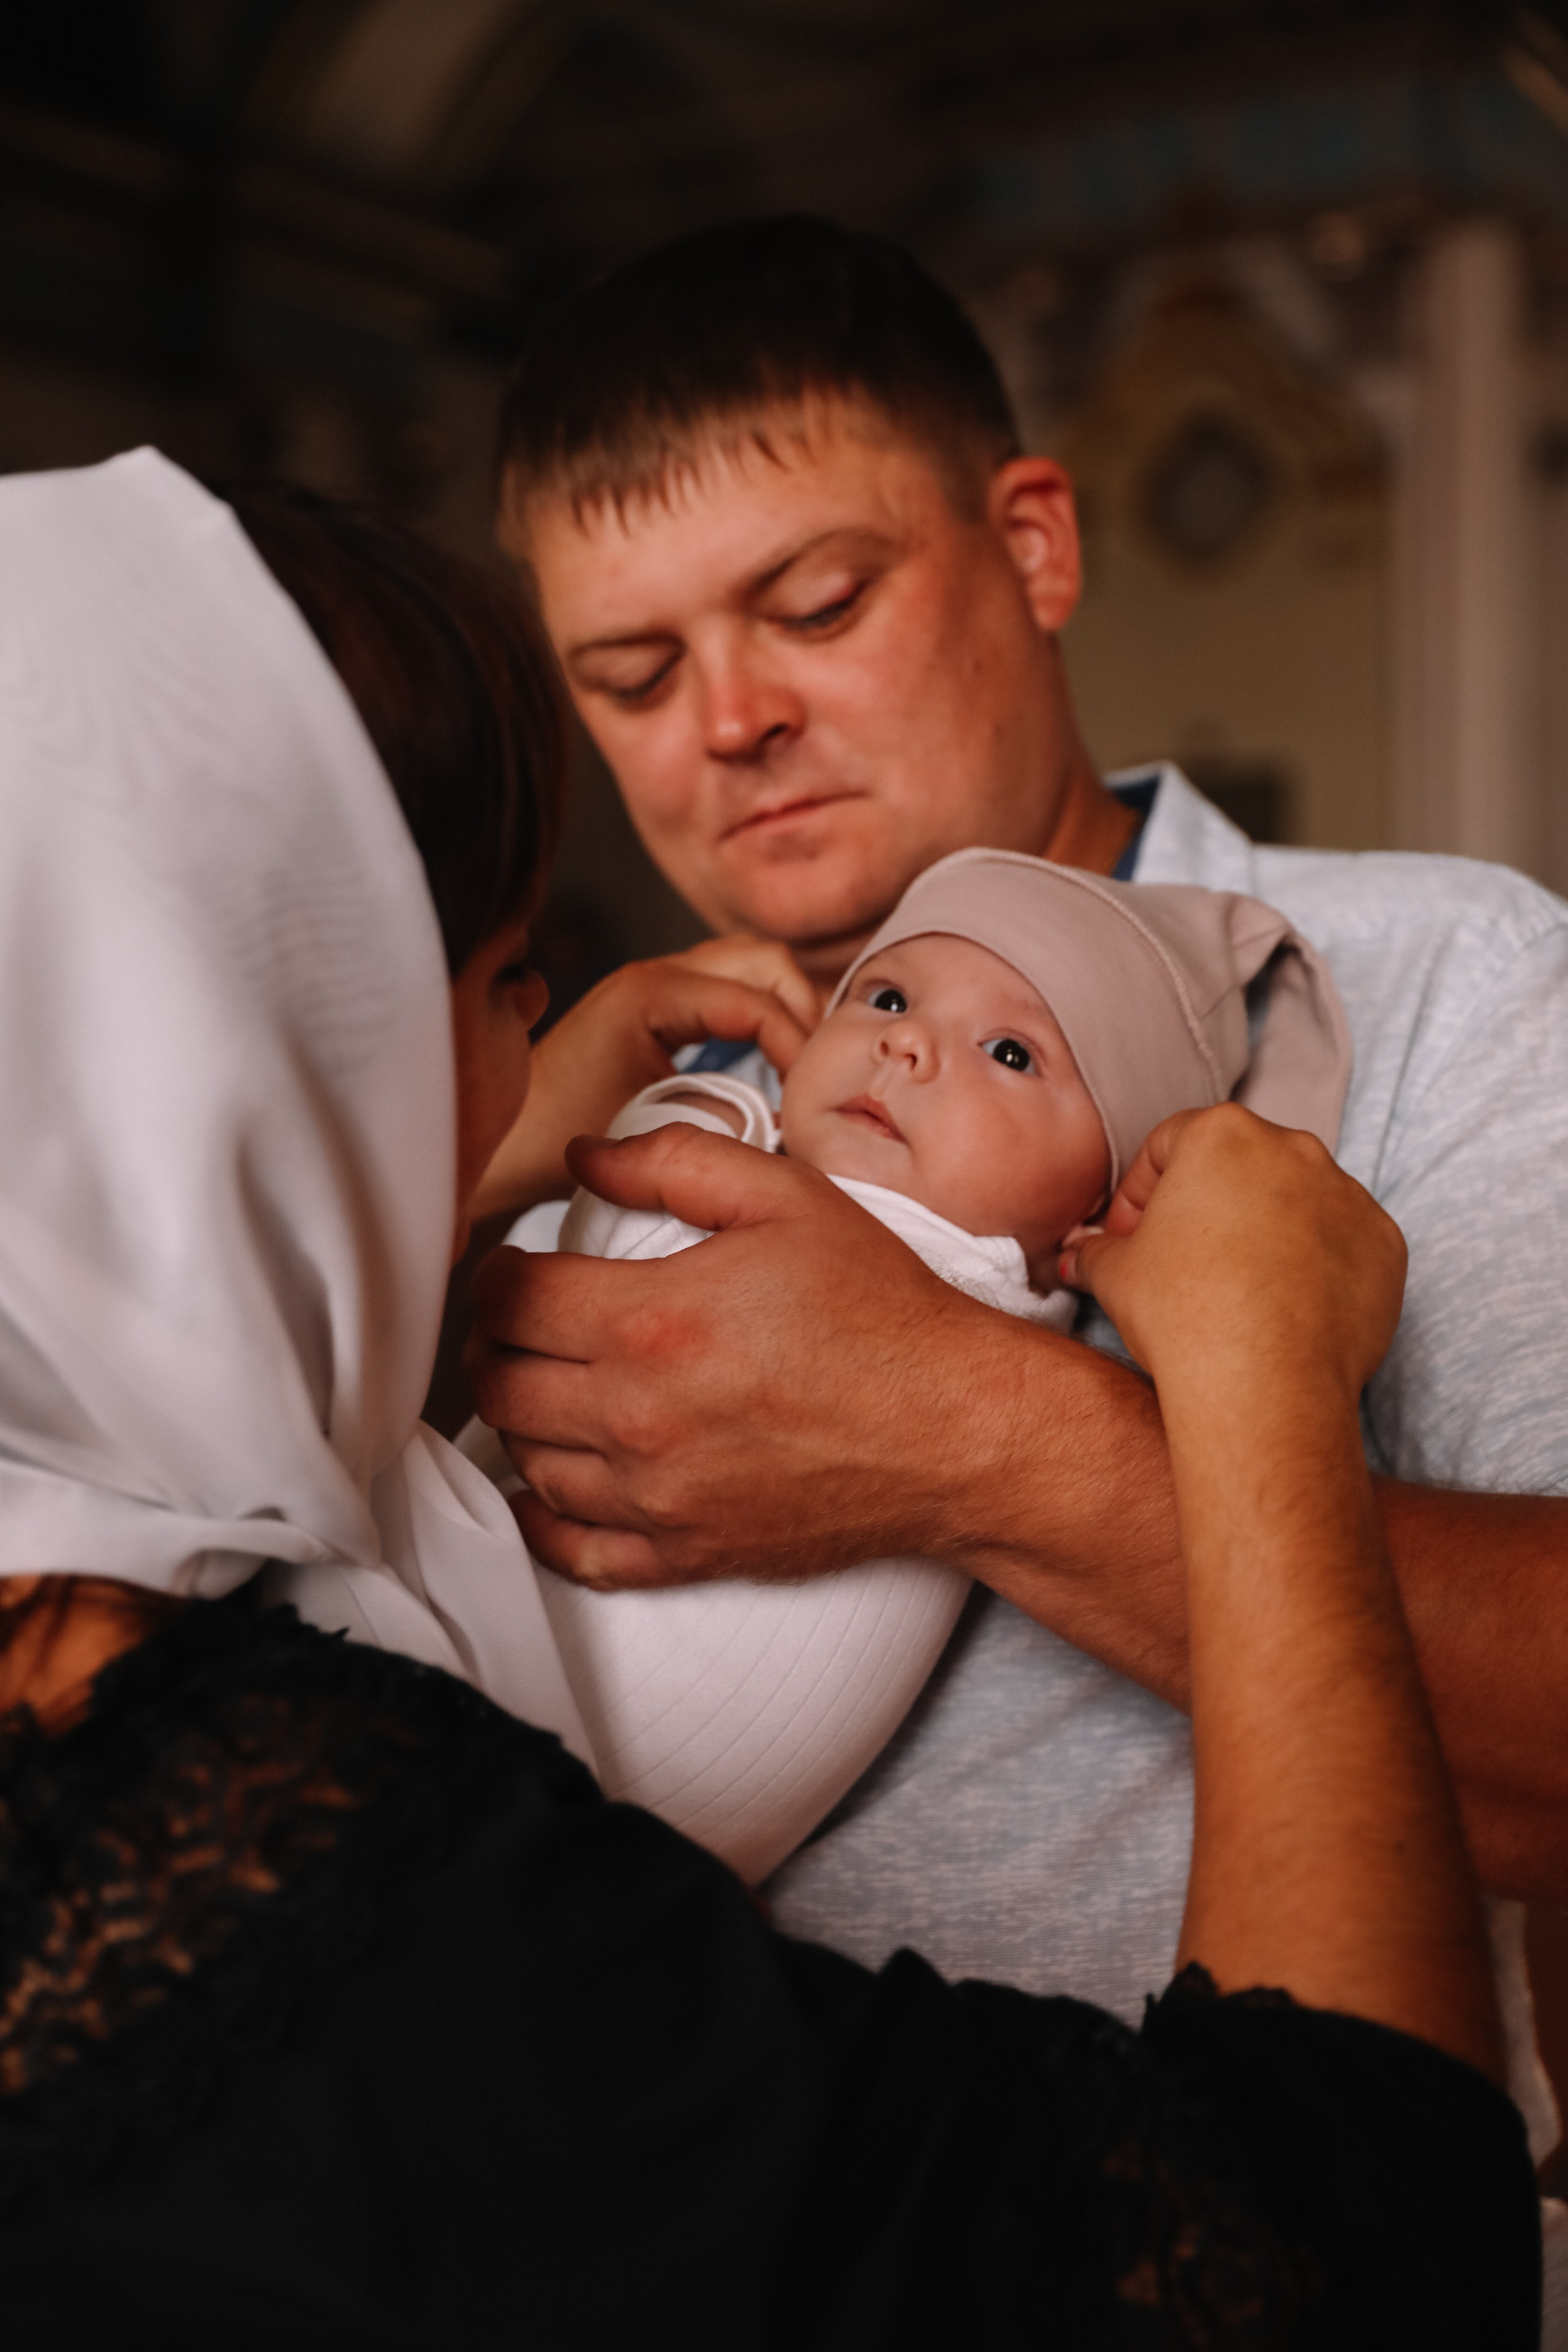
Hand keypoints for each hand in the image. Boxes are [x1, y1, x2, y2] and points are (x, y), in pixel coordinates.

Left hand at [466, 1122, 1026, 1589]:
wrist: (955, 1429)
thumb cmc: (878, 1309)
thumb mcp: (785, 1198)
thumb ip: (671, 1160)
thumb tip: (581, 1159)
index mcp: (650, 1322)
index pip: (507, 1300)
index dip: (494, 1274)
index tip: (518, 1266)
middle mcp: (637, 1418)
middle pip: (499, 1384)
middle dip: (493, 1343)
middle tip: (522, 1321)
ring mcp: (658, 1497)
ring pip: (527, 1462)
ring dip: (520, 1419)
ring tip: (548, 1383)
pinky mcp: (686, 1552)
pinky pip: (574, 1549)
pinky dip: (543, 1516)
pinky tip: (548, 1483)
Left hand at [471, 935, 817, 1221]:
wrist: (503, 1145)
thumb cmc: (558, 1140)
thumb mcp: (651, 1131)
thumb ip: (725, 1116)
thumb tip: (785, 1118)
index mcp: (650, 993)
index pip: (755, 1001)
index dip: (796, 1045)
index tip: (809, 1098)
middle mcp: (655, 974)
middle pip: (764, 959)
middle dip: (801, 1010)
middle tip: (813, 1073)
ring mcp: (658, 985)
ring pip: (753, 967)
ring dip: (785, 1008)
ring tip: (799, 1068)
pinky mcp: (659, 1007)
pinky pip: (731, 990)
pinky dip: (763, 1016)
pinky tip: (771, 1065)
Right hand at [1060, 1106, 1405, 1409]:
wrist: (1265, 1385)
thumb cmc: (1182, 1315)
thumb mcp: (1115, 1275)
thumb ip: (1096, 1252)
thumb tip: (1080, 1257)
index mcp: (1221, 1134)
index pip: (1167, 1145)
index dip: (1139, 1193)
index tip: (1129, 1238)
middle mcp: (1294, 1148)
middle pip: (1238, 1165)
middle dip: (1207, 1206)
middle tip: (1181, 1262)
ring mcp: (1348, 1194)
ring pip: (1296, 1200)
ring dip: (1267, 1231)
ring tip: (1239, 1290)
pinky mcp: (1386, 1244)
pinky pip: (1343, 1242)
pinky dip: (1318, 1265)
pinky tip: (1288, 1308)